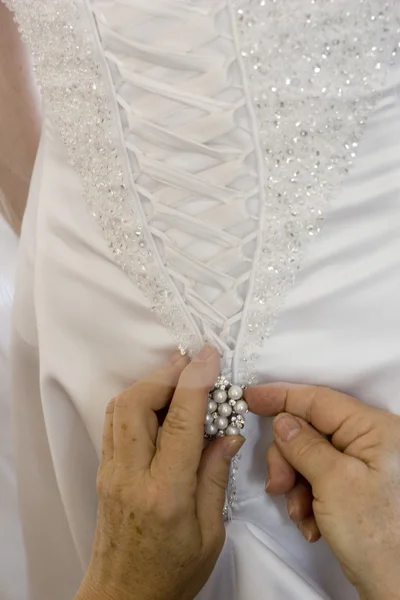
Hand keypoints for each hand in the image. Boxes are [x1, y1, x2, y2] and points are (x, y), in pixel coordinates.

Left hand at [76, 346, 243, 599]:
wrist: (124, 597)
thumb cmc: (172, 572)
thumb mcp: (210, 532)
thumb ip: (215, 475)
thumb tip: (227, 431)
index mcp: (166, 493)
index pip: (180, 422)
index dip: (195, 381)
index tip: (209, 356)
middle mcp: (131, 475)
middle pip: (137, 403)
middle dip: (166, 373)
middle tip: (193, 362)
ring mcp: (111, 471)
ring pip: (120, 407)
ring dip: (150, 383)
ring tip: (179, 375)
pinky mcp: (104, 470)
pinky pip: (115, 421)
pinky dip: (136, 399)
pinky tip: (159, 401)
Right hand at [246, 384, 399, 599]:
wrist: (397, 590)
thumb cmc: (379, 537)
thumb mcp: (333, 483)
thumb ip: (304, 445)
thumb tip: (283, 421)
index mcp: (374, 429)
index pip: (318, 400)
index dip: (281, 396)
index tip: (250, 397)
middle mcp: (371, 442)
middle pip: (309, 431)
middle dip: (288, 459)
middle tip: (279, 485)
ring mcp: (363, 466)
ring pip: (309, 457)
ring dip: (296, 485)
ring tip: (302, 514)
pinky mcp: (356, 487)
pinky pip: (318, 478)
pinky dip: (307, 499)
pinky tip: (313, 524)